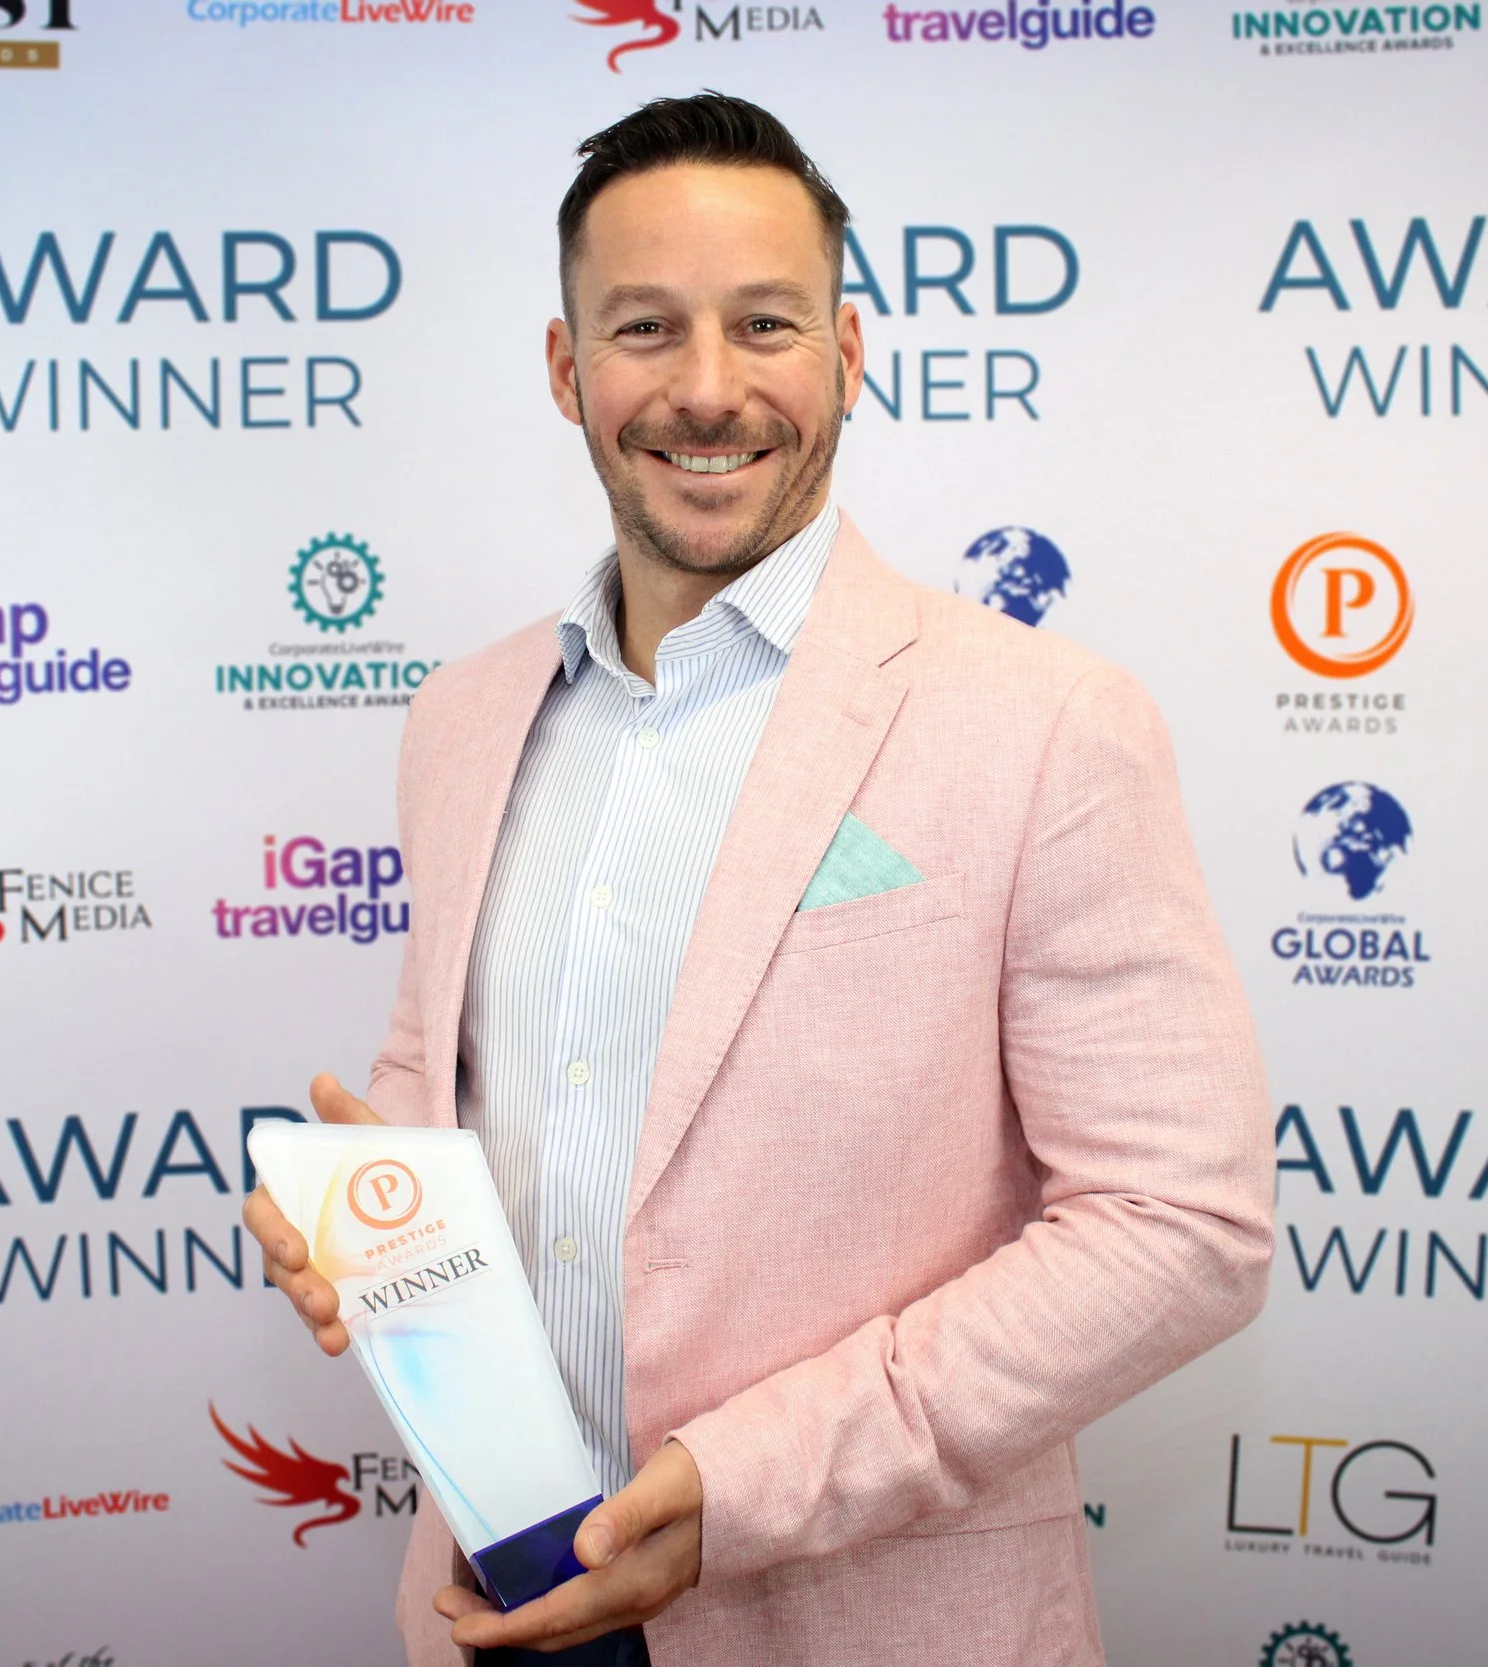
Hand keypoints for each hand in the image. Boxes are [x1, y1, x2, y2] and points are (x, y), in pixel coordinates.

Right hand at [242, 1073, 383, 1356]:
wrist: (422, 1195)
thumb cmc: (383, 1162)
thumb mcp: (372, 1138)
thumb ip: (347, 1115)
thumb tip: (322, 1079)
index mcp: (290, 1194)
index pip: (264, 1213)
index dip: (274, 1233)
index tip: (297, 1251)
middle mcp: (293, 1235)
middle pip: (277, 1264)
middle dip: (296, 1285)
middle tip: (321, 1300)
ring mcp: (314, 1269)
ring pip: (298, 1295)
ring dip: (311, 1315)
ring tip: (332, 1332)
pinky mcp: (338, 1294)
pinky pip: (324, 1317)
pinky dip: (329, 1331)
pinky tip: (344, 1342)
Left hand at [434, 1440, 703, 1651]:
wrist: (747, 1483)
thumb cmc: (703, 1476)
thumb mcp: (664, 1486)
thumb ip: (625, 1516)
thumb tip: (585, 1551)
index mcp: (635, 1582)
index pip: (557, 1616)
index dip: (505, 1627)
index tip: (460, 1624)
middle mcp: (634, 1601)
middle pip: (554, 1631)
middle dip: (497, 1627)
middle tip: (449, 1606)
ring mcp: (638, 1599)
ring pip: (566, 1626)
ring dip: (518, 1621)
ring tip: (474, 1601)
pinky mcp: (638, 1587)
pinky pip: (581, 1613)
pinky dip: (545, 1610)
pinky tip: (529, 1588)